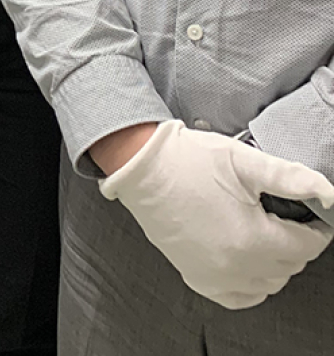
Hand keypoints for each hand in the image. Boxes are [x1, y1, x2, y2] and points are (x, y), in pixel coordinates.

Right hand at [100, 120, 333, 308]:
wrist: (141, 167)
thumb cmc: (189, 161)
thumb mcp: (243, 160)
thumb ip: (290, 177)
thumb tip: (327, 192)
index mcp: (253, 238)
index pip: (307, 247)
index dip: (315, 229)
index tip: (311, 217)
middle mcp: (237, 266)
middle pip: (290, 266)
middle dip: (294, 243)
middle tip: (284, 217)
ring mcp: (217, 276)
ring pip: (270, 283)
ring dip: (276, 263)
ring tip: (265, 234)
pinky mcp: (198, 277)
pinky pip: (241, 297)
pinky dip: (252, 284)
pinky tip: (248, 261)